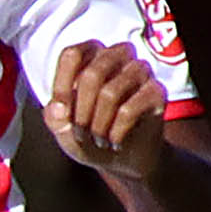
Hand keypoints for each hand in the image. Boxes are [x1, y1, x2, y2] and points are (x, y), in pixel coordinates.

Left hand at [42, 39, 172, 179]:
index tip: (62, 112)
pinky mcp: (156, 92)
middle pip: (93, 74)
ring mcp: (140, 71)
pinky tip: (114, 142)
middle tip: (80, 133)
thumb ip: (54, 115)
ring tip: (98, 140)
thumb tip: (59, 108)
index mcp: (92, 55)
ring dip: (98, 125)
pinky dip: (115, 132)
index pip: (73, 55)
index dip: (62, 87)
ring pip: (111, 93)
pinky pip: (130, 110)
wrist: (121, 157)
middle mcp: (119, 56)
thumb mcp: (62, 126)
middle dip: (81, 111)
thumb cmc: (88, 132)